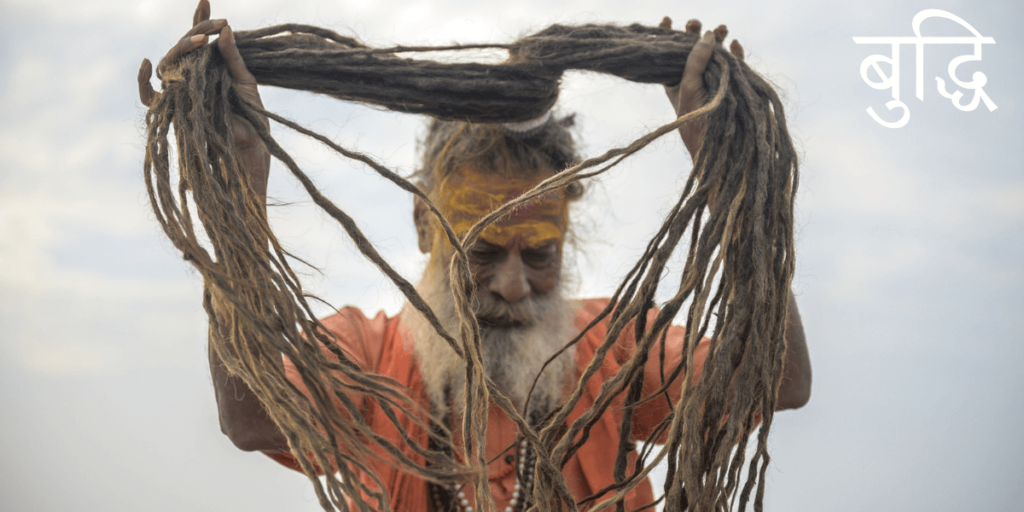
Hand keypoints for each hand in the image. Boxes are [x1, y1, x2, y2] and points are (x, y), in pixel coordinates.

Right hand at [138, 0, 269, 196]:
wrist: (251, 149)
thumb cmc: (253, 119)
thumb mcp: (246, 83)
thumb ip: (233, 57)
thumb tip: (225, 28)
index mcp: (210, 69)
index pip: (200, 41)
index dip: (200, 20)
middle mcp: (193, 78)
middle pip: (181, 48)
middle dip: (195, 31)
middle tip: (216, 24)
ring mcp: (181, 93)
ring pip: (168, 64)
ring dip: (180, 48)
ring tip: (200, 41)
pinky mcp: (173, 111)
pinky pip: (149, 97)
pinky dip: (144, 81)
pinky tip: (147, 63)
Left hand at [659, 17, 745, 161]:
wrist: (717, 148)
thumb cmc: (695, 119)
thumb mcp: (689, 86)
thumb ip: (695, 60)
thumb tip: (706, 34)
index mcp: (675, 83)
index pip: (667, 56)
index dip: (666, 37)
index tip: (666, 20)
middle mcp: (693, 81)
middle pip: (692, 51)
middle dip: (694, 34)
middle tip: (694, 24)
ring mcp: (713, 83)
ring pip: (715, 55)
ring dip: (719, 40)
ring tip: (722, 28)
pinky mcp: (732, 87)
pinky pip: (735, 66)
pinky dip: (736, 54)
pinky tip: (736, 44)